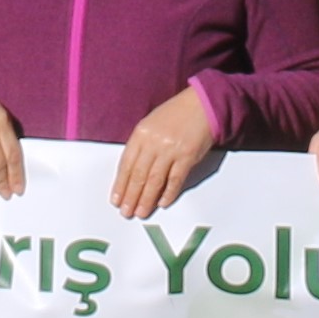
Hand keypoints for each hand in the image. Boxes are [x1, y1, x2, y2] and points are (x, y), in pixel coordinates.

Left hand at [110, 86, 220, 219]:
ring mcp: (171, 150)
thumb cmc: (176, 114)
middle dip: (131, 196)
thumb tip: (132, 173)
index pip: (126, 164)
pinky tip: (162, 202)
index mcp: (141, 133)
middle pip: (138, 175)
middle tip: (126, 212)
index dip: (120, 185)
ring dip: (147, 199)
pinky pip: (175, 179)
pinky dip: (169, 193)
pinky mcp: (187, 156)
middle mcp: (154, 142)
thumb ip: (141, 146)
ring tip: (141, 212)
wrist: (202, 105)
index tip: (116, 199)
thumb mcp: (150, 124)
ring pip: (155, 180)